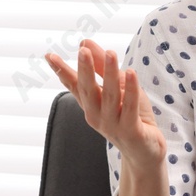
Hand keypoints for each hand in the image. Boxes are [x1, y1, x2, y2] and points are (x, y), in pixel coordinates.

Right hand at [45, 39, 167, 172]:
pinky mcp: (130, 131)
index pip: (74, 85)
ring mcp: (112, 125)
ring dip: (110, 74)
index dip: (62, 71)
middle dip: (85, 70)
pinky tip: (131, 73)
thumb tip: (85, 42)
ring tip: (111, 53)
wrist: (145, 152)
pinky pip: (129, 108)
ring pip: (110, 96)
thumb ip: (103, 66)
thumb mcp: (117, 87)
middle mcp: (96, 116)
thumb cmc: (130, 116)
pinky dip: (130, 90)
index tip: (50, 56)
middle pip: (88, 90)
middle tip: (82, 51)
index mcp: (91, 105)